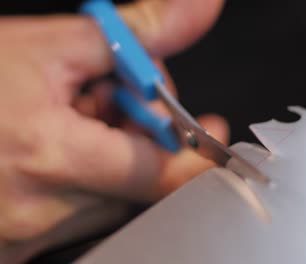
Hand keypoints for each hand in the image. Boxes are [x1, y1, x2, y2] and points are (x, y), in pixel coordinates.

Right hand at [0, 0, 225, 240]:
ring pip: (108, 198)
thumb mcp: (45, 44)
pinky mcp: (11, 250)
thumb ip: (136, 35)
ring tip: (62, 119)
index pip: (162, 174)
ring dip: (106, 157)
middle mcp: (39, 213)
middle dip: (140, 138)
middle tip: (105, 99)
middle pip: (138, 183)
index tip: (210, 129)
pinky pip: (74, 214)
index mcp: (51, 159)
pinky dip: (78, 179)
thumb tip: (200, 7)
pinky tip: (44, 150)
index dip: (197, 154)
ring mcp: (22, 240)